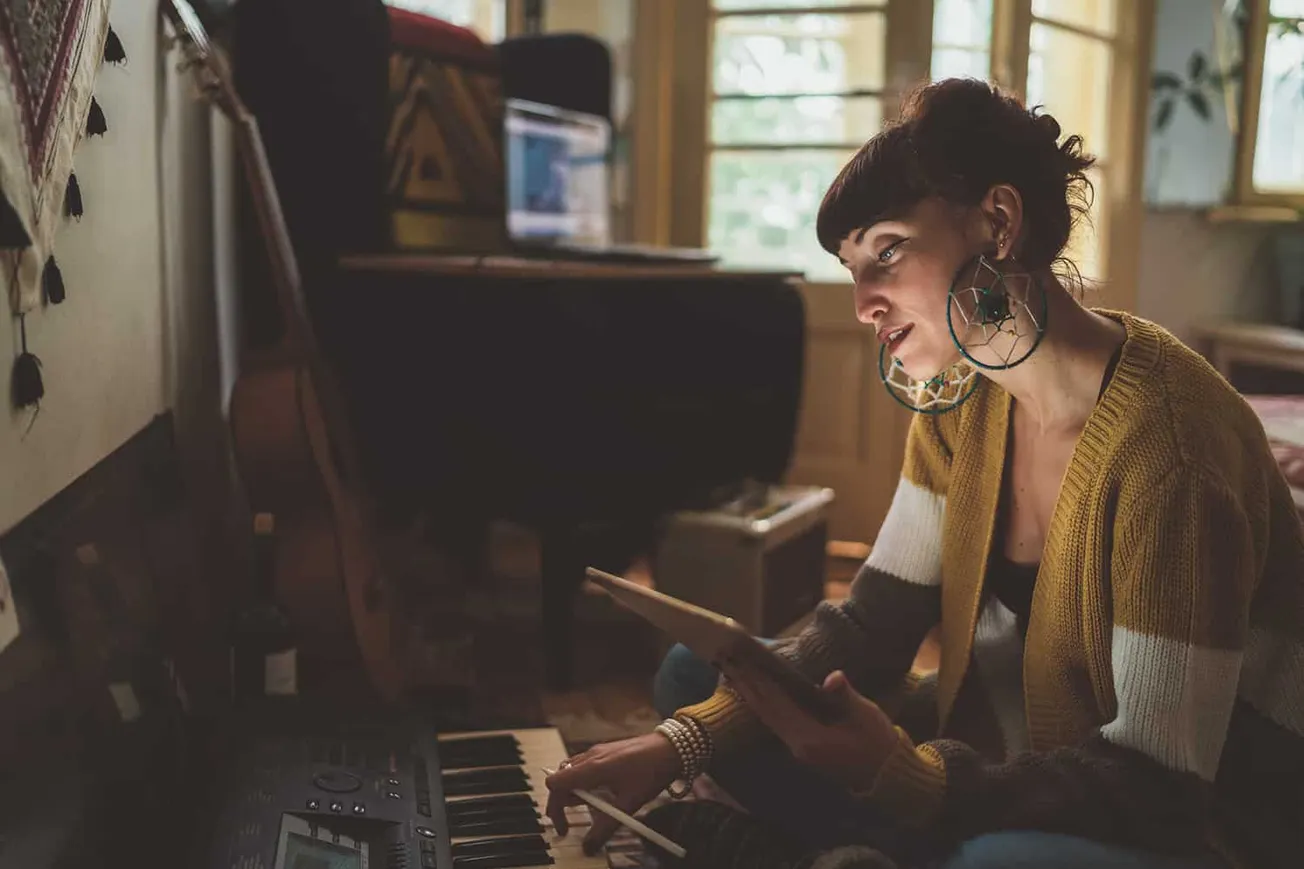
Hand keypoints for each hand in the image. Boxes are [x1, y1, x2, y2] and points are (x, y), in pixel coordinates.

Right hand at [544, 732, 679, 854]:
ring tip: (587, 810)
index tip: (563, 826)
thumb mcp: (629, 804)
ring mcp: (597, 752)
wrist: (672, 747)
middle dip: (560, 804)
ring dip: (572, 794)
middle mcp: (590, 756)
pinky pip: (583, 767)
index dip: (554, 807)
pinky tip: (599, 795)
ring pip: (571, 773)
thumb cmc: (652, 771)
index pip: (555, 784)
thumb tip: (589, 847)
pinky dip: (583, 784)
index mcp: (592, 768)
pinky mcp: (605, 751)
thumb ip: (606, 826)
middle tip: (568, 825)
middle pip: (560, 780)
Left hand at [721, 663, 898, 790]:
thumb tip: (833, 677)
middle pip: (765, 712)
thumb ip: (845, 696)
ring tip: (735, 676)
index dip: (759, 683)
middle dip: (747, 687)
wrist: (887, 775)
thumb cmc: (879, 743)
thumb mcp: (865, 716)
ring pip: (769, 719)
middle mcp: (798, 746)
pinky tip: (758, 696)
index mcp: (810, 739)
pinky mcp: (804, 750)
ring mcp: (799, 750)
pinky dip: (765, 708)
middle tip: (728, 664)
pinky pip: (777, 724)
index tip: (742, 664)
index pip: (776, 705)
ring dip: (753, 697)